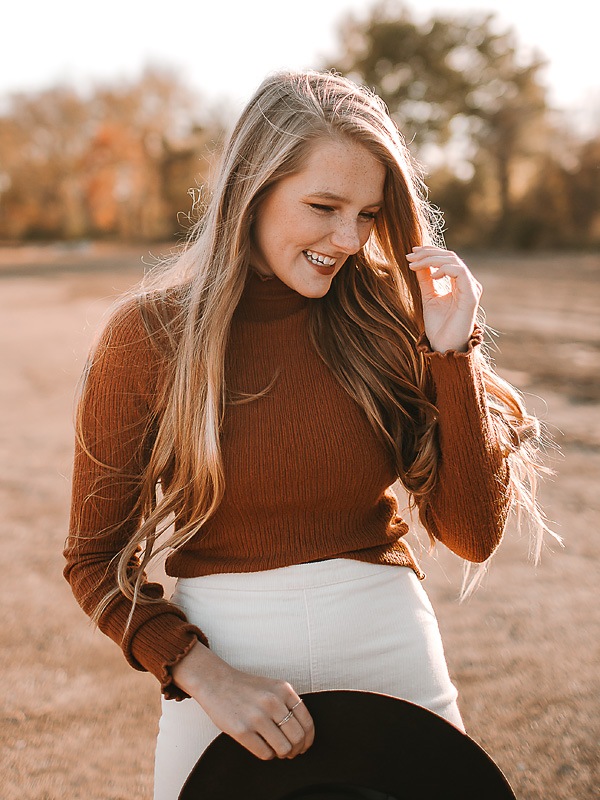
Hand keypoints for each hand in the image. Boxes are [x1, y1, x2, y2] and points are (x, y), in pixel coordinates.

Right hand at [171, 641, 314, 759]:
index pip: (307, 722)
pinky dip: (267, 754)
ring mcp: (257, 716)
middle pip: (297, 738)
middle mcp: (272, 702)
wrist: (216, 682)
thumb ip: (288, 704)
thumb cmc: (246, 688)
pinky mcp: (242, 731)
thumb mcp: (272, 687)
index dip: (308, 739)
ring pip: (283, 748)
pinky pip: (265, 753)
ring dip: (282, 754)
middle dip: (296, 749)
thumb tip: (303, 734)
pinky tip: (262, 746)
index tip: (304, 745)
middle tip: (290, 751)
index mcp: (283, 689)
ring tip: (275, 749)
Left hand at [406, 246, 481, 352]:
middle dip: (428, 253)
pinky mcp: (471, 296)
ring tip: (415, 264)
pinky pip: (460, 273)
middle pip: (450, 256)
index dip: (430, 252)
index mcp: (460, 283)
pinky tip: (432, 275)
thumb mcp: (428, 297)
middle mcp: (468, 283)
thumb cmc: (438, 326)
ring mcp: (471, 288)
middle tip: (410, 256)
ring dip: (432, 259)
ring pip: (454, 261)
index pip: (447, 259)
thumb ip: (425, 279)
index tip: (411, 253)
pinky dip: (444, 270)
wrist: (444, 346)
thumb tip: (417, 262)